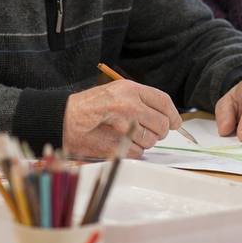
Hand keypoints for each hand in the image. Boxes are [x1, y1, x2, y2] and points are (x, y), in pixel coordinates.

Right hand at [64, 79, 181, 158]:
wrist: (65, 118)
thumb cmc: (91, 106)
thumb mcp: (117, 92)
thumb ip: (142, 101)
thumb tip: (169, 117)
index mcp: (130, 90)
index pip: (164, 102)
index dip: (173, 115)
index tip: (175, 123)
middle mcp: (130, 106)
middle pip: (162, 124)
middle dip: (159, 132)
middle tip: (149, 132)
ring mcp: (124, 126)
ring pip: (151, 140)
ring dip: (144, 142)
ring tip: (126, 134)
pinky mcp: (118, 144)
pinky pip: (139, 152)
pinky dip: (132, 151)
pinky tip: (119, 141)